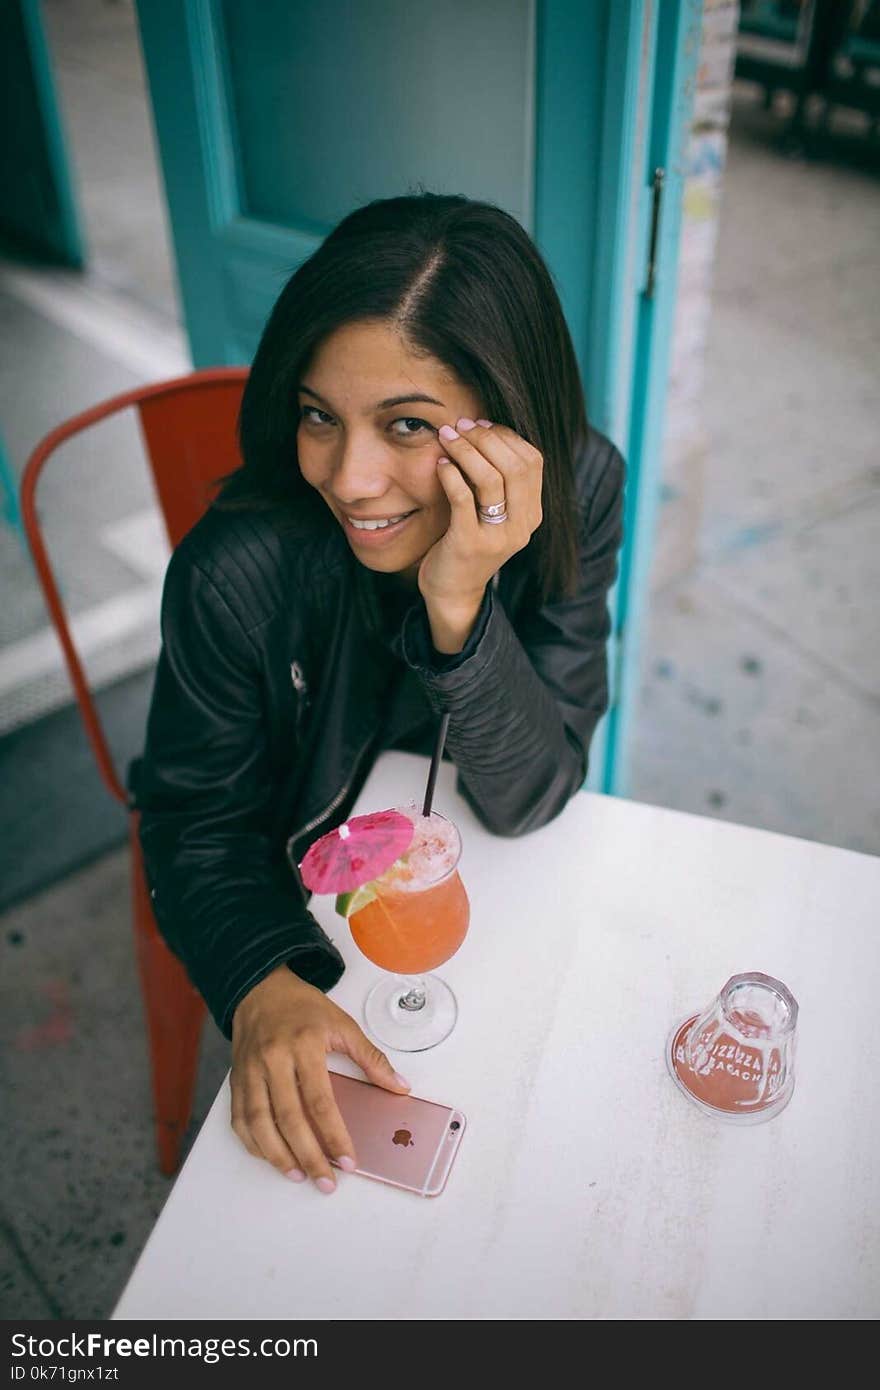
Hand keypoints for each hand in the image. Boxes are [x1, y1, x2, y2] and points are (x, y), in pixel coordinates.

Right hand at [230, 966, 410, 1191]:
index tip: (348, 1161)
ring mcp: (250, 1071)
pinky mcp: (236, 1079)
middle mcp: (273, 1060)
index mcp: (304, 1045)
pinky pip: (239, 1119)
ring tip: (298, 1176)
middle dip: (308, 1156)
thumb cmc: (303, 1007)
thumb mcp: (343, 1024)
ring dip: (278, 1156)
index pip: (320, 1100)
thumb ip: (371, 1058)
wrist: (260, 989)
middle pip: (289, 1118)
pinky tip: (271, 1157)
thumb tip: (400, 1087)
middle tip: (326, 1181)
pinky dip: (253, 1143)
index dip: (334, 1135)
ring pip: (259, 1123)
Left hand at [417, 418, 543, 607]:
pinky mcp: (469, 544)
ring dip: (466, 451)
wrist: (453, 590)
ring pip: (491, 479)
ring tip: (447, 438)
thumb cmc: (468, 542)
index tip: (480, 425)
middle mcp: (522, 526)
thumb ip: (498, 481)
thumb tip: (483, 428)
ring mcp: (498, 537)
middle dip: (485, 438)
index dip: (506, 436)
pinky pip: (463, 499)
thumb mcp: (492, 512)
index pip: (533, 461)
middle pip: (514, 466)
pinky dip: (451, 476)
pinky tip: (441, 465)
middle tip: (460, 426)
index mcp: (532, 514)